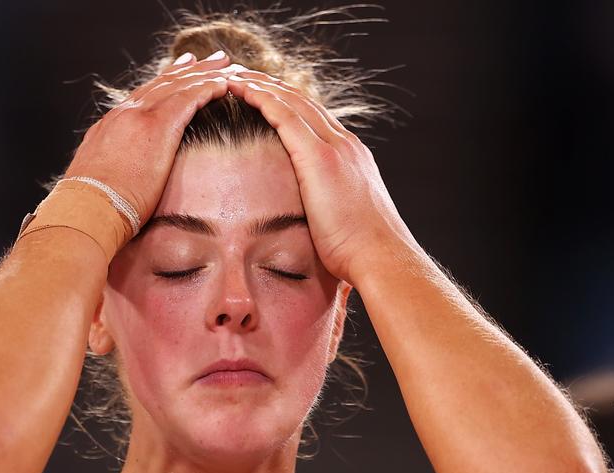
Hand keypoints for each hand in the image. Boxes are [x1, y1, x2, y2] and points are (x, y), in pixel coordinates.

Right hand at [63, 52, 235, 252]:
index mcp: (110, 127)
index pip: (141, 98)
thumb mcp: (100, 183)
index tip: (178, 73)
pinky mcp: (157, 127)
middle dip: (186, 69)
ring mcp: (139, 117)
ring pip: (178, 84)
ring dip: (203, 72)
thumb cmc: (93, 209)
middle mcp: (124, 114)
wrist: (86, 210)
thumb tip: (119, 185)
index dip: (162, 84)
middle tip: (206, 58)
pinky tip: (224, 84)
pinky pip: (189, 98)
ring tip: (224, 64)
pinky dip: (207, 88)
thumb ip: (113, 173)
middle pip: (161, 83)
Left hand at [226, 71, 413, 284]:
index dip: (287, 102)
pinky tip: (240, 90)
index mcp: (352, 157)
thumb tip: (311, 219)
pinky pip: (284, 117)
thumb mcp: (344, 220)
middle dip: (271, 85)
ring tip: (232, 76)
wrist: (380, 258)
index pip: (315, 117)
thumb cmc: (361, 252)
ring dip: (260, 85)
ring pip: (292, 101)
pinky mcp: (320, 158)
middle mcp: (345, 144)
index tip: (263, 94)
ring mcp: (335, 148)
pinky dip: (261, 99)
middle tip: (242, 75)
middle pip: (303, 101)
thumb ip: (328, 207)